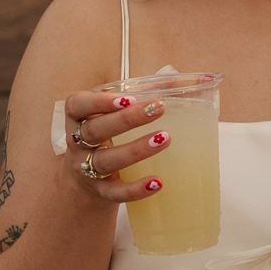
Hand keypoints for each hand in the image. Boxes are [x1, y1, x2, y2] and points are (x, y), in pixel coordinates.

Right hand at [60, 89, 169, 203]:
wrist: (84, 181)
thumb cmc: (109, 134)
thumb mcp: (118, 112)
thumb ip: (149, 91)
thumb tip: (193, 77)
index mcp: (79, 117)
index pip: (77, 105)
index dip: (99, 102)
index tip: (128, 98)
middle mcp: (78, 142)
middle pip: (95, 130)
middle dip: (126, 119)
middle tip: (158, 108)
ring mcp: (86, 169)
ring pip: (106, 160)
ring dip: (135, 150)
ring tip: (165, 138)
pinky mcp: (100, 192)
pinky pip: (115, 192)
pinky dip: (135, 189)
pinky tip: (158, 182)